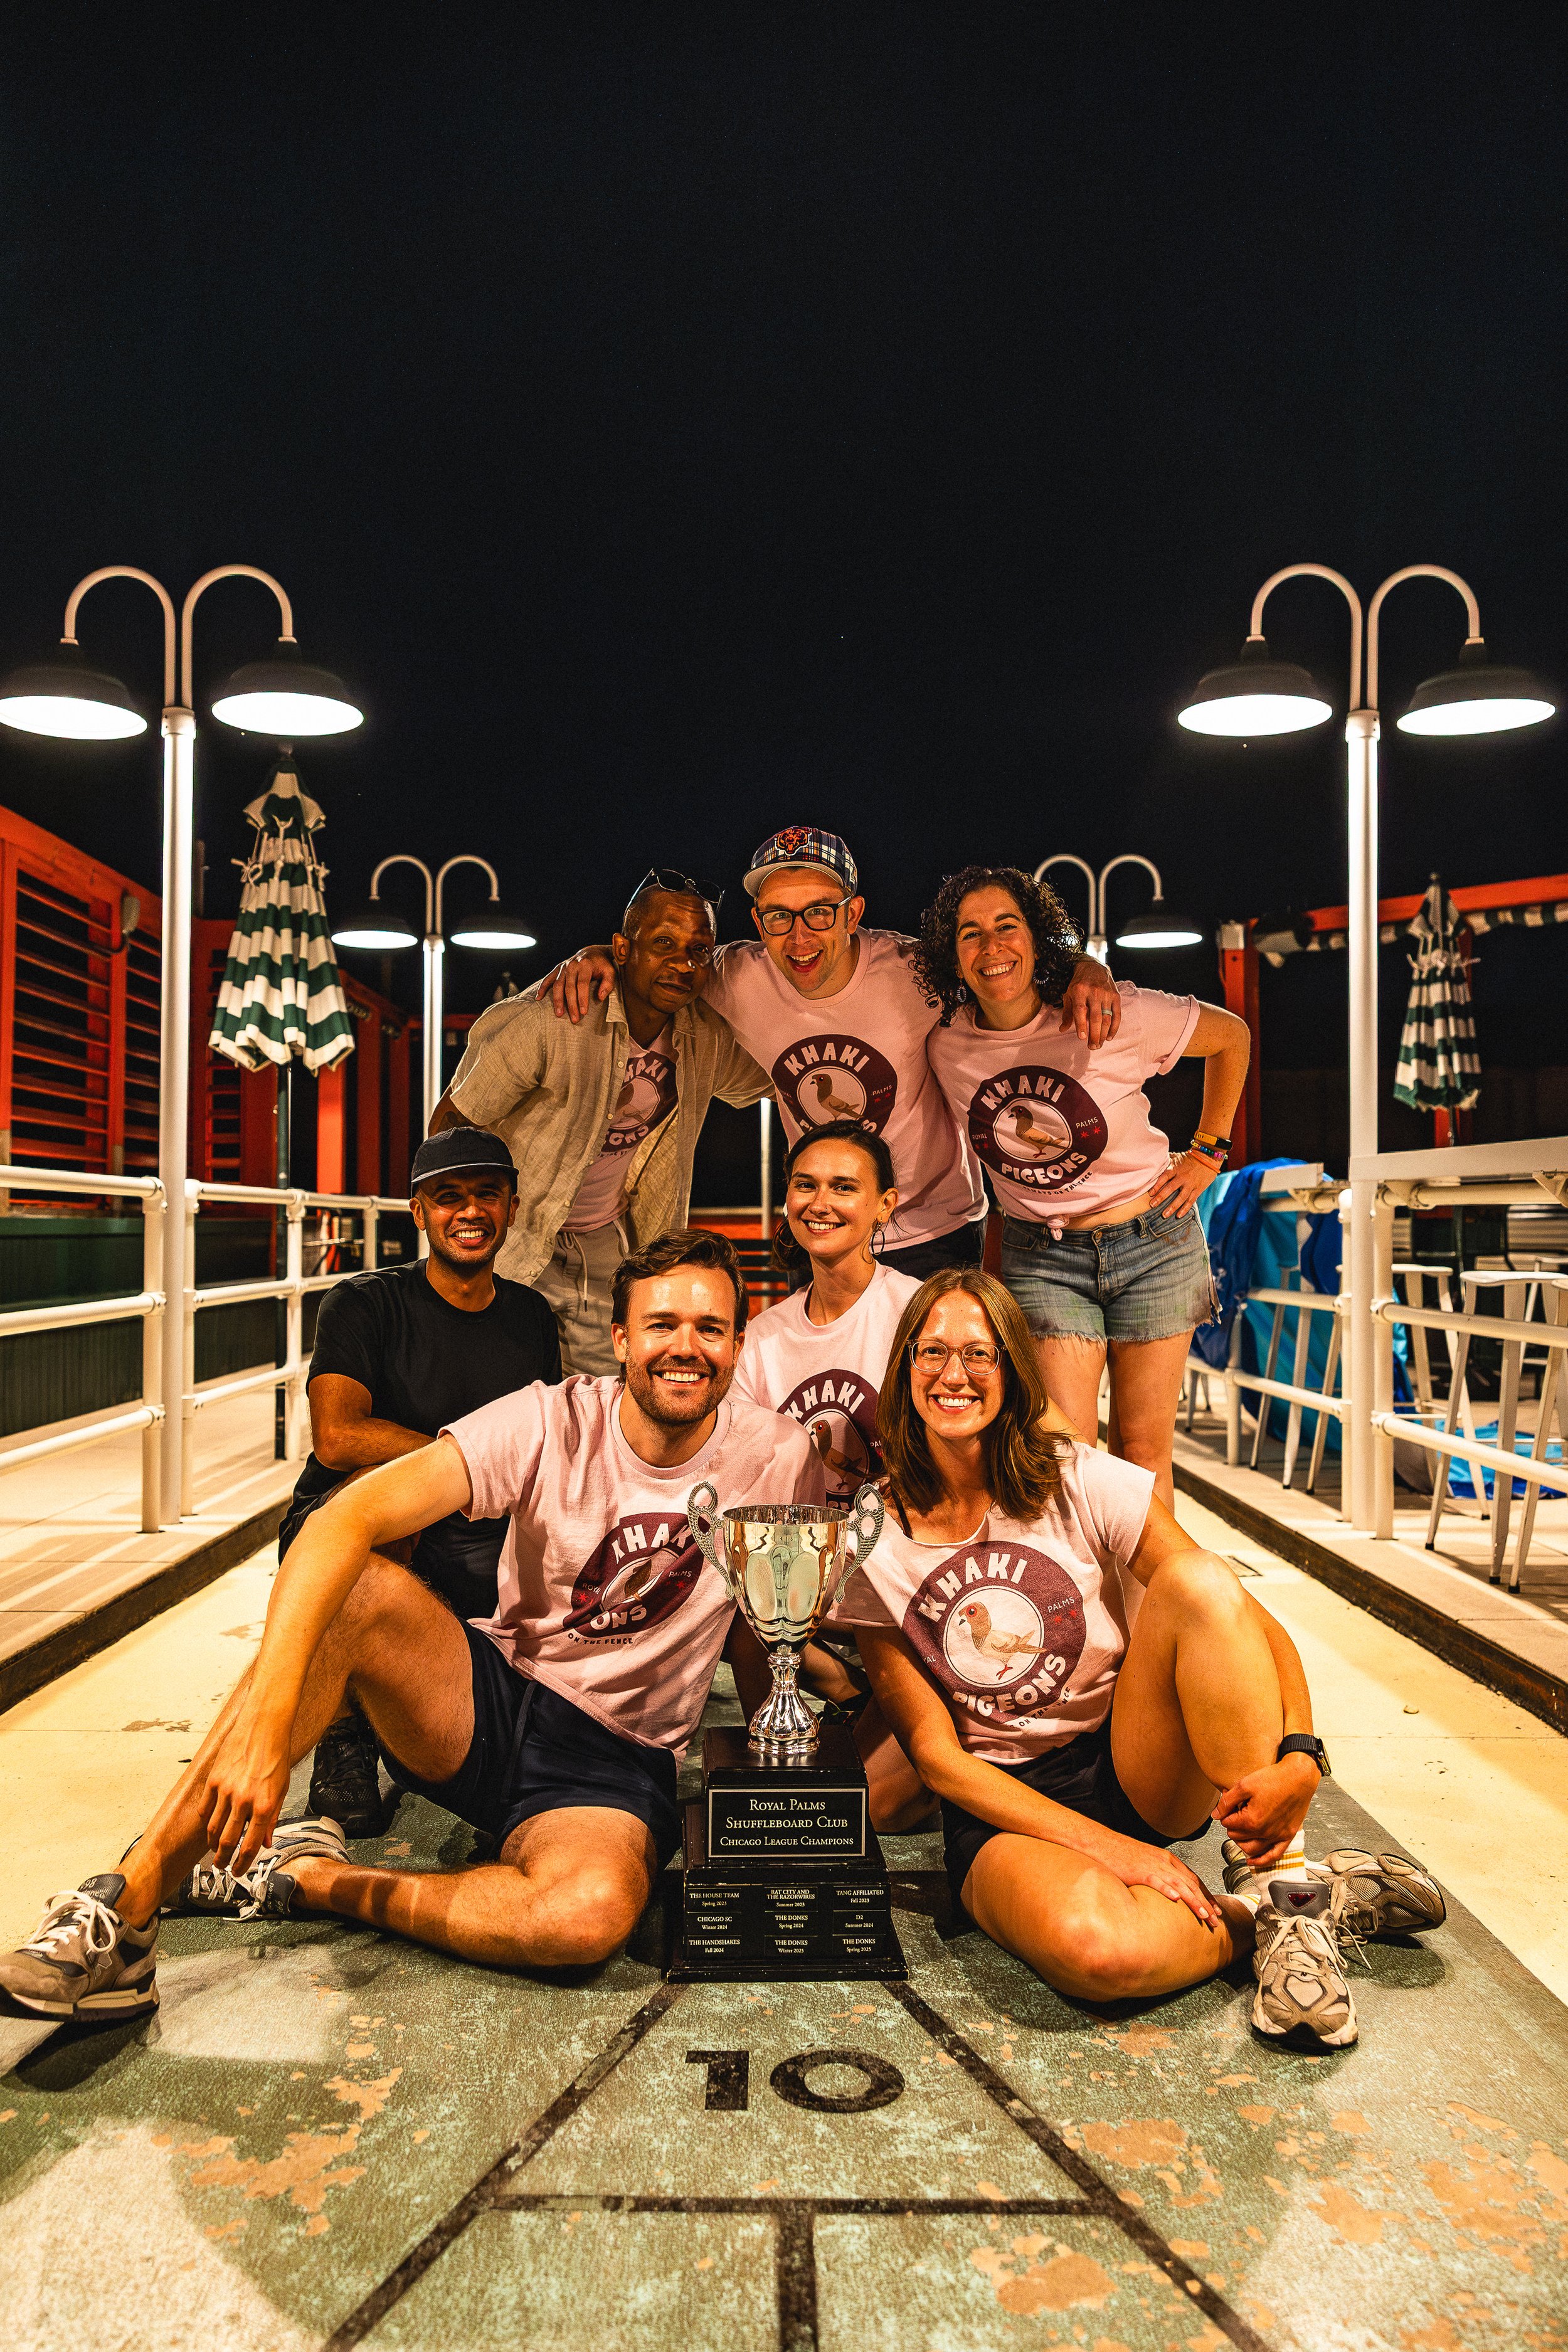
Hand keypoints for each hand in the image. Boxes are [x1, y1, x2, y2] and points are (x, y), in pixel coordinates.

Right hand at [198, 1705, 293, 1876]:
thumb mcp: (281, 1790)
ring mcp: (226, 1790)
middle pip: (226, 1841)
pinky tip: (209, 1826)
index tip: (238, 1872)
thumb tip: (265, 1843)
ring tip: (214, 1851)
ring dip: (211, 1844)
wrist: (264, 1727)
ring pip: (212, 1828)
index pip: (250, 1846)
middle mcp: (243, 1801)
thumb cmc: (276, 1757)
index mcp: (264, 1805)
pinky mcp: (214, 1780)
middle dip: (222, 1859)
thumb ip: (272, 1818)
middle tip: (221, 1866)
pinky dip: (205, 1821)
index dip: (242, 1864)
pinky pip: (205, 1808)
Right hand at [548, 946, 616, 1021]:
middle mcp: (572, 965)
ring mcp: (563, 967)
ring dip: (557, 1000)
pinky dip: (542, 988)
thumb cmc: (602, 965)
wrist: (592, 953)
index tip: (584, 1012)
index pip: (582, 984)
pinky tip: (539, 998)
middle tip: (574, 1019)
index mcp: (585, 965)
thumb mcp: (610, 972)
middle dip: (571, 1004)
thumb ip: (608, 984)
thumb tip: (600, 997)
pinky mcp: (558, 969)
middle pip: (569, 987)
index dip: (582, 999)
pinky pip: (548, 979)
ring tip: (559, 1014)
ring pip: (558, 985)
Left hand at [1057, 957, 1120, 1047]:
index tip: (1082, 1038)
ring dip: (1103, 1034)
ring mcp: (1106, 994)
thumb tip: (1062, 1029)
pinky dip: (1114, 1027)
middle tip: (1092, 1047)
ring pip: (1107, 1018)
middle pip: (1095, 1017)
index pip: (1080, 1010)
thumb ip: (1067, 1013)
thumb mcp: (1069, 995)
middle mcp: (1094, 992)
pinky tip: (1108, 1037)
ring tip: (1098, 1044)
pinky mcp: (1116, 996)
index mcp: (1079, 991)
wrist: (1094, 967)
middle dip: (1094, 1034)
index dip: (1081, 1025)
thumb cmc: (1079, 984)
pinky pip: (1117, 1015)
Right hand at [1086, 1824, 1220, 1927]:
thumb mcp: (1146, 1862)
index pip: (1193, 1878)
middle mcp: (1164, 1861)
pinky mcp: (1139, 1871)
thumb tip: (1168, 1893)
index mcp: (1167, 1859)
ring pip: (1180, 1885)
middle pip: (1191, 1884)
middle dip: (1206, 1903)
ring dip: (1194, 1902)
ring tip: (1204, 1916)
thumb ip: (1159, 1874)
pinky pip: (1156, 1881)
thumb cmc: (1121, 1854)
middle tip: (1216, 1920)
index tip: (1215, 1909)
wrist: (1101, 1842)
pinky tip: (1176, 1900)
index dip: (1206, 1895)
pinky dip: (1167, 1890)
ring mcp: (1153, 1866)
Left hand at [1147, 1149, 1221, 1217]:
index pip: (1165, 1176)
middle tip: (1152, 1205)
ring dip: (1172, 1206)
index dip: (1157, 1185)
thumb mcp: (1176, 1157)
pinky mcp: (1198, 1189)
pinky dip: (1185, 1208)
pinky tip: (1179, 1215)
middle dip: (1161, 1197)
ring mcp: (1191, 1184)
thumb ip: (1166, 1162)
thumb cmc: (1188, 1158)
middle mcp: (1183, 1176)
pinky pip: (1191, 1200)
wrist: (1207, 1158)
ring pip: (1181, 1197)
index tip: (1150, 1193)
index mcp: (1176, 1168)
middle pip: (1171, 1188)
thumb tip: (1152, 1165)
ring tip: (1164, 1215)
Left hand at [1213, 1755, 1319, 1864]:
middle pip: (1237, 1836)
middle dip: (1233, 1825)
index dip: (1225, 1812)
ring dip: (1241, 1842)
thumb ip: (1227, 1802)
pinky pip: (1273, 1856)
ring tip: (1240, 1832)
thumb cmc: (1274, 1779)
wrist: (1298, 1777)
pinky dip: (1261, 1861)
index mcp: (1251, 1820)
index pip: (1227, 1824)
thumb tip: (1215, 1814)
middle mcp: (1264, 1832)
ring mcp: (1277, 1836)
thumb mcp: (1244, 1785)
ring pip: (1251, 1849)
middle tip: (1236, 1811)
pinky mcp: (1288, 1836)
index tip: (1231, 1803)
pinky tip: (1252, 1861)